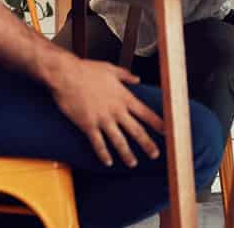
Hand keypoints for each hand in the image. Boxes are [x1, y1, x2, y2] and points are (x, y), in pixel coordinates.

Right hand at [47, 56, 163, 166]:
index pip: (146, 113)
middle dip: (147, 144)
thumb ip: (126, 76)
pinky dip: (103, 154)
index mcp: (124, 97)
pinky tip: (108, 162)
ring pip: (119, 141)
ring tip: (133, 163)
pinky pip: (98, 143)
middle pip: (136, 130)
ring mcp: (102, 119)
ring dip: (127, 153)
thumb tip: (137, 79)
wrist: (66, 75)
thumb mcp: (111, 69)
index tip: (167, 132)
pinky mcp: (88, 125)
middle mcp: (116, 110)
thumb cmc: (87, 70)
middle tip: (155, 154)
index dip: (158, 124)